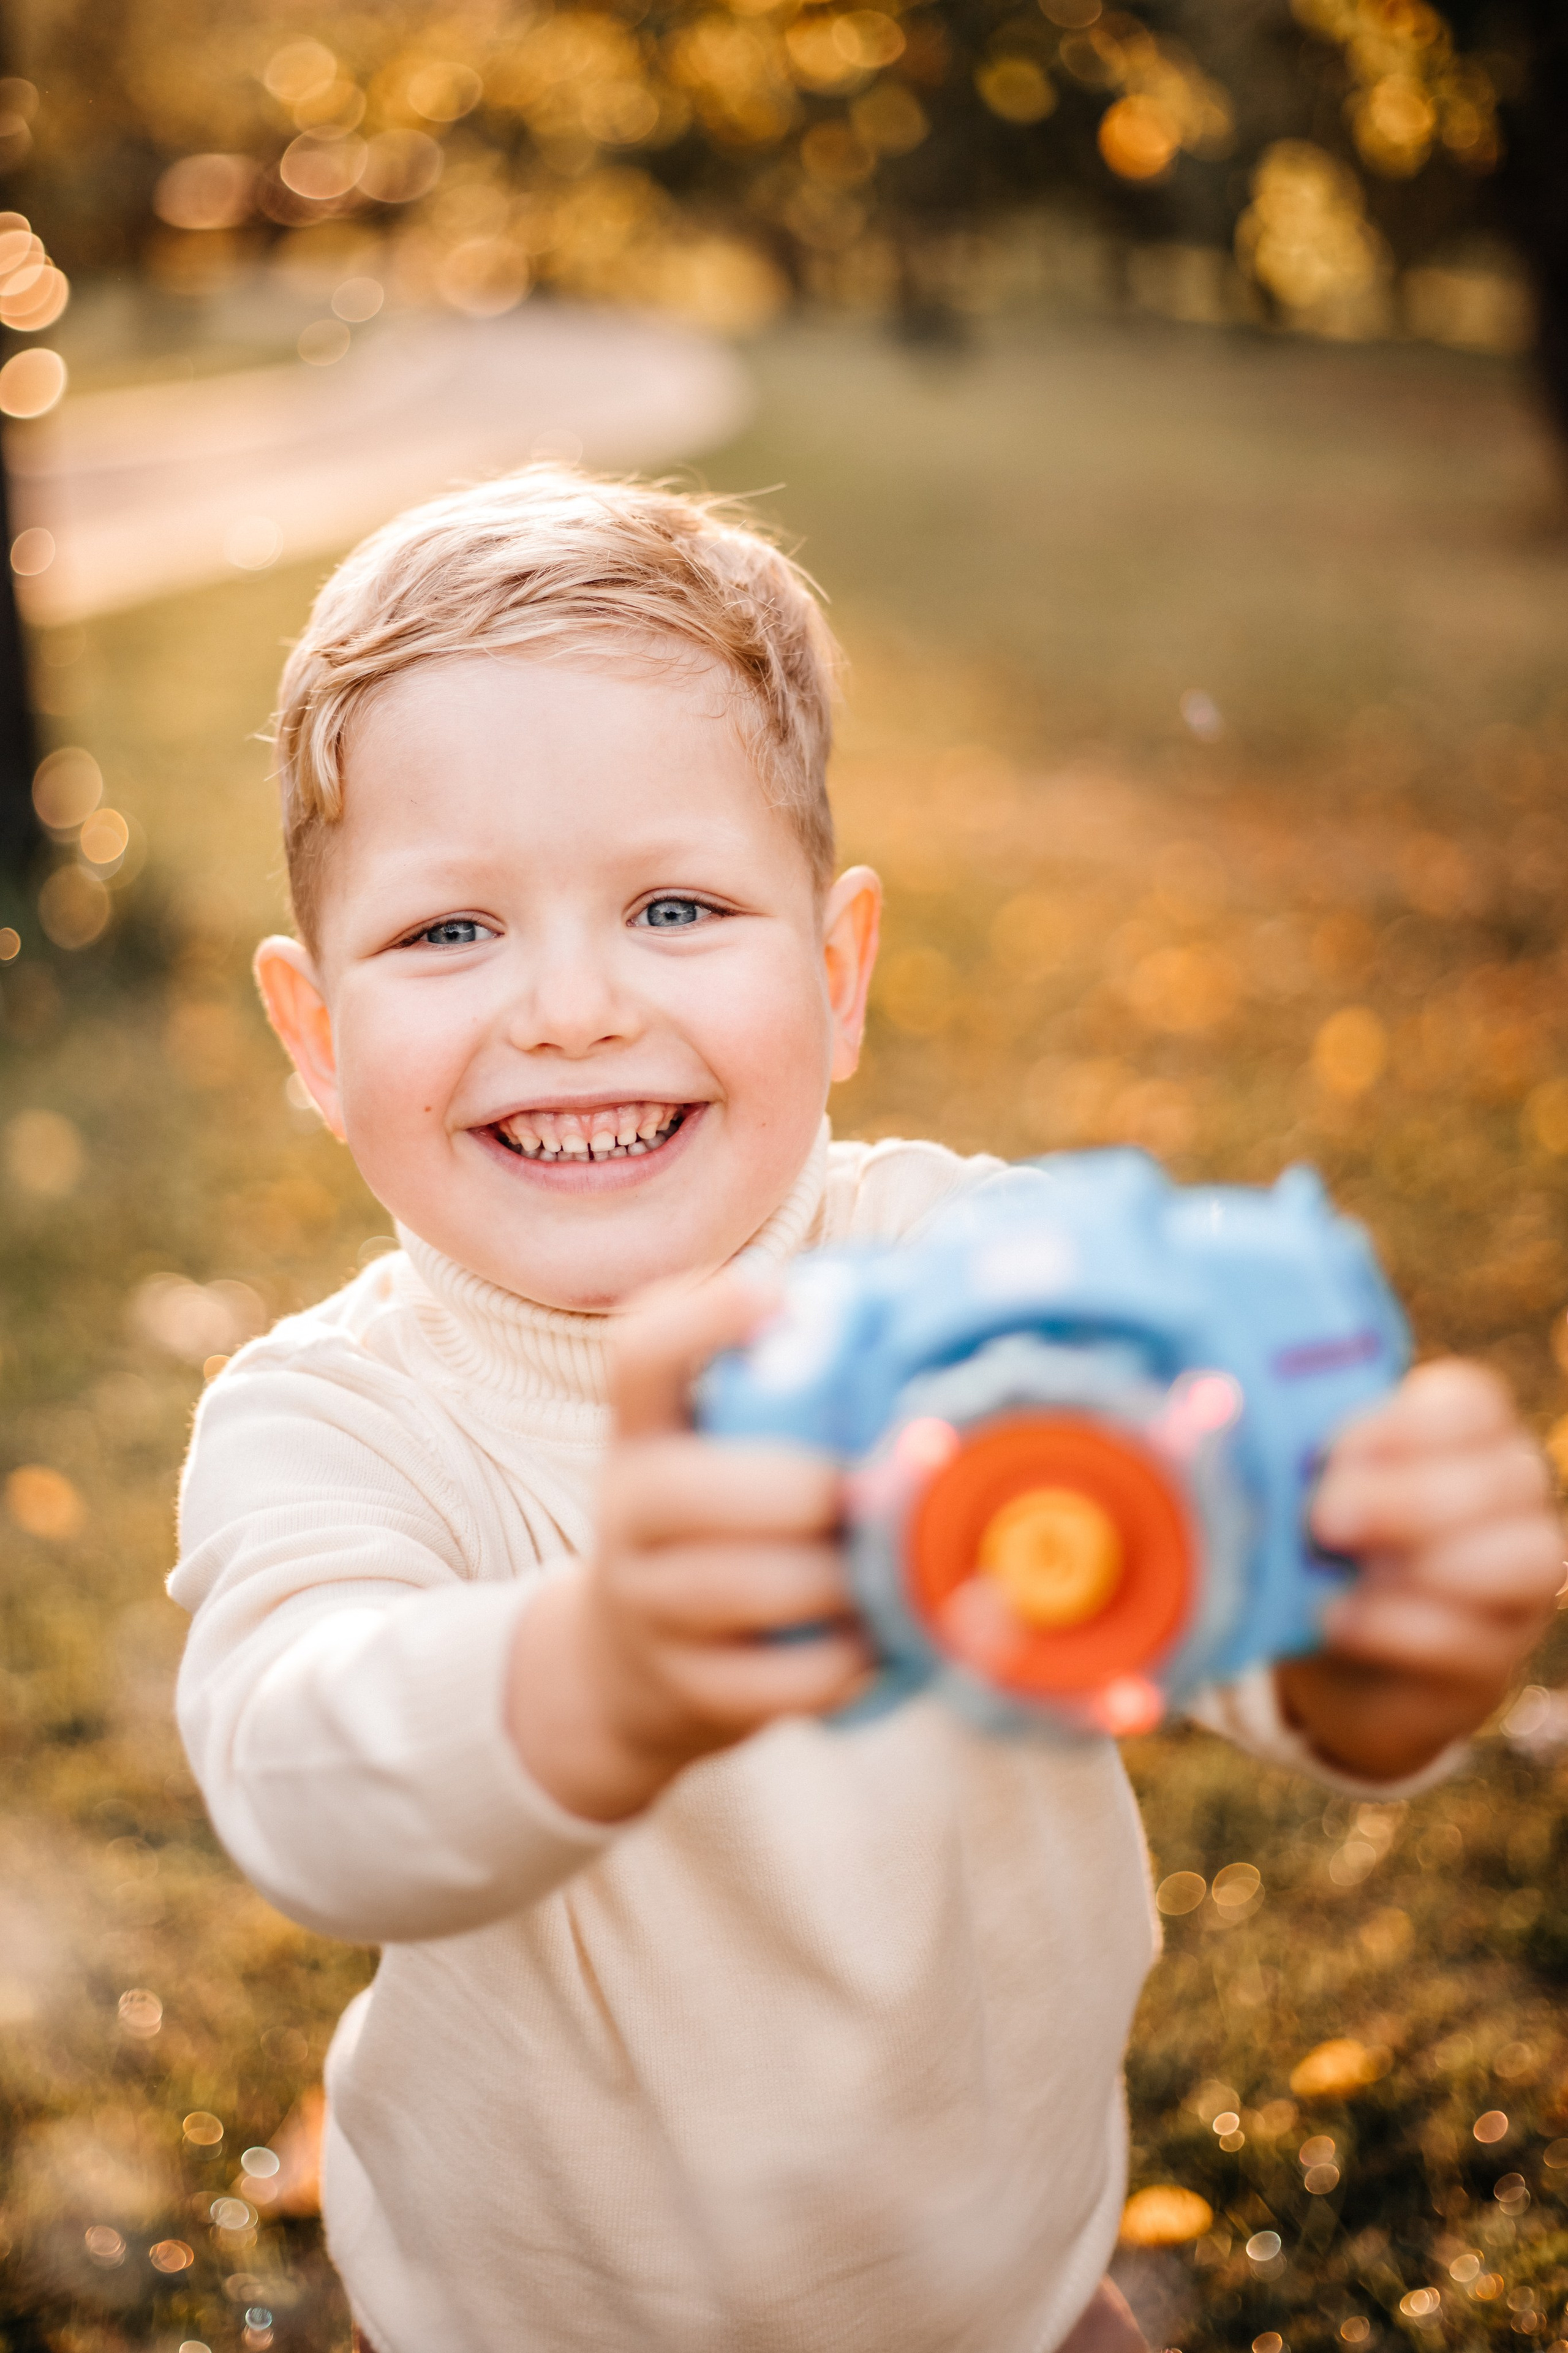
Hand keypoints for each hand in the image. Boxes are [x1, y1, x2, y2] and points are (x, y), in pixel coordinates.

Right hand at [505, 1269, 869, 1821]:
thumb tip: (918, 1319)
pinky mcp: (687, 1689)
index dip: (698, 1317)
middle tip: (874, 1492)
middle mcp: (626, 1511)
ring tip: (893, 1569)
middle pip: (685, 1491)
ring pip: (737, 1589)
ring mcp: (646, 1605)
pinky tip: (883, 1644)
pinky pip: (775, 1681)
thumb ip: (793, 1398)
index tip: (774, 1290)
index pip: (637, 1353)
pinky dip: (844, 1664)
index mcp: (644, 1432)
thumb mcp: (722, 1453)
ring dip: (834, 1580)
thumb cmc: (724, 1529)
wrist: (626, 1670)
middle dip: (799, 1490)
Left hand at [1275, 1359, 1563, 1782]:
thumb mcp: (1304, 1488)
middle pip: (1512, 1477)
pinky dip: (1398, 1628)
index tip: (1332, 1449)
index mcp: (1465, 1440)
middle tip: (1324, 1514)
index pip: (1477, 1403)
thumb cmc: (1316, 1540)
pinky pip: (1473, 1641)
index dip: (1411, 1421)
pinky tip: (1335, 1618)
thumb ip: (1293, 1453)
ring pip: (1531, 1558)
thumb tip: (1218, 1414)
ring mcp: (1516, 1589)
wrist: (1332, 1649)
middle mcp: (1511, 1506)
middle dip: (1413, 1495)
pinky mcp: (1490, 1665)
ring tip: (1334, 1563)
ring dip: (1426, 1560)